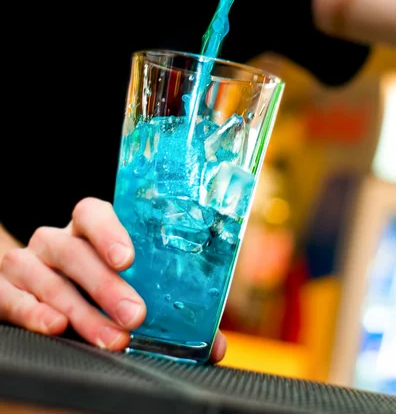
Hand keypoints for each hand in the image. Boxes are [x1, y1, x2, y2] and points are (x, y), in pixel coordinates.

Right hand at [0, 198, 226, 361]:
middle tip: (135, 314)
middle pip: (74, 252)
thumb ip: (169, 310)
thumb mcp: (129, 286)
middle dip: (106, 285)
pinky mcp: (4, 288)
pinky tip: (54, 327)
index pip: (92, 213)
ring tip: (111, 339)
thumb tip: (213, 343)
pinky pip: (11, 297)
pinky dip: (32, 312)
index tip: (129, 258)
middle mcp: (55, 240)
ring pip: (48, 279)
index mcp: (87, 229)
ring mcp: (26, 263)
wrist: (36, 288)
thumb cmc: (96, 284)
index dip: (109, 232)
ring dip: (81, 311)